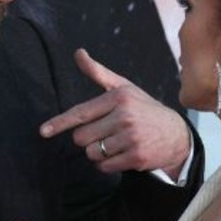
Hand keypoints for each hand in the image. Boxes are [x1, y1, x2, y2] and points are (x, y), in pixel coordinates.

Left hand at [41, 48, 191, 177]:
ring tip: (115, 144)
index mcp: (119, 97)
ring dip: (98, 152)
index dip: (60, 123)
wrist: (177, 135)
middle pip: (82, 137)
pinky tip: (121, 155)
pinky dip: (107, 164)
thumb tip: (78, 53)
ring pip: (92, 153)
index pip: (81, 113)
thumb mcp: (125, 88)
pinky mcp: (136, 157)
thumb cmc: (145, 110)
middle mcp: (125, 117)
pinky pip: (104, 166)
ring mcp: (131, 138)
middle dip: (88, 138)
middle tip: (105, 133)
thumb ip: (98, 73)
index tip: (44, 131)